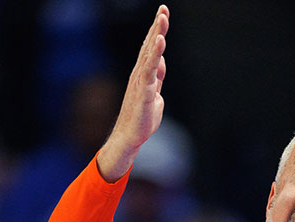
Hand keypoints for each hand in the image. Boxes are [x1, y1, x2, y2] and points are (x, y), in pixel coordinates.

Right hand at [97, 5, 169, 181]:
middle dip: (157, 26)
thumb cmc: (142, 118)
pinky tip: (160, 41)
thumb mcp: (155, 94)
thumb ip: (157, 78)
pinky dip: (155, 53)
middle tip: (163, 8)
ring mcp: (140, 80)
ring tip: (162, 17)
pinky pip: (150, 68)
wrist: (130, 136)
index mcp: (144, 74)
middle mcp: (140, 73)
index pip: (151, 48)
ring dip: (156, 34)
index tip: (163, 15)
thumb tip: (160, 63)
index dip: (157, 31)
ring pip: (149, 52)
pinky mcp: (143, 89)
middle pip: (149, 45)